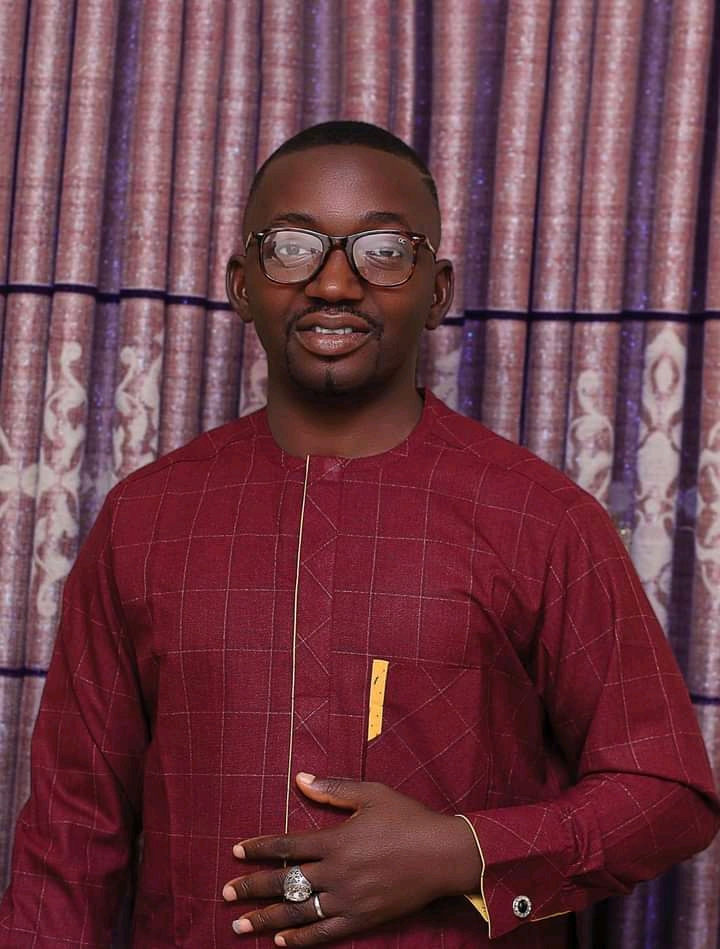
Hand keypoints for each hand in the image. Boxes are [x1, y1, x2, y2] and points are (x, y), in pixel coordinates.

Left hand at [222, 772, 481, 945]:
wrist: (443, 855)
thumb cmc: (408, 818)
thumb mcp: (371, 794)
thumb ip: (333, 789)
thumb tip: (300, 779)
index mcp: (337, 840)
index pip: (287, 846)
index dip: (259, 848)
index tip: (236, 852)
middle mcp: (338, 872)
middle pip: (286, 882)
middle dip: (252, 887)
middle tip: (226, 893)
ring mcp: (349, 899)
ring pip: (299, 911)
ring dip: (266, 919)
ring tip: (239, 924)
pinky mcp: (363, 918)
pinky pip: (325, 932)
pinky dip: (301, 939)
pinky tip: (281, 942)